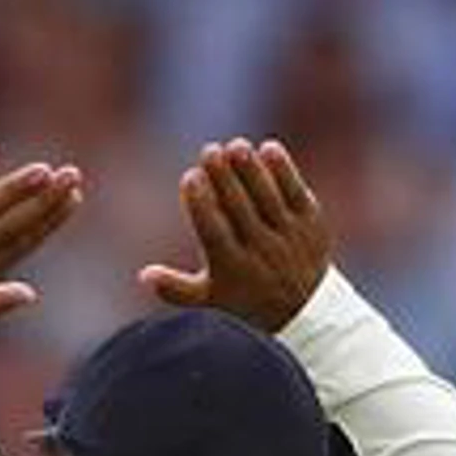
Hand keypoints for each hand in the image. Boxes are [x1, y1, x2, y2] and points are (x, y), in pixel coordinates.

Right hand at [139, 138, 331, 332]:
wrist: (305, 309)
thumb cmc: (246, 299)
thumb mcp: (210, 299)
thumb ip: (176, 288)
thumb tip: (143, 275)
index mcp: (231, 267)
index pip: (213, 230)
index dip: (200, 203)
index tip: (190, 176)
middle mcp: (261, 250)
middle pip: (240, 208)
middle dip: (224, 177)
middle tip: (210, 151)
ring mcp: (289, 236)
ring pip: (268, 197)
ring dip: (251, 169)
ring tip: (236, 146)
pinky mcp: (312, 224)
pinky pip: (296, 193)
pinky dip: (284, 171)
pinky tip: (268, 149)